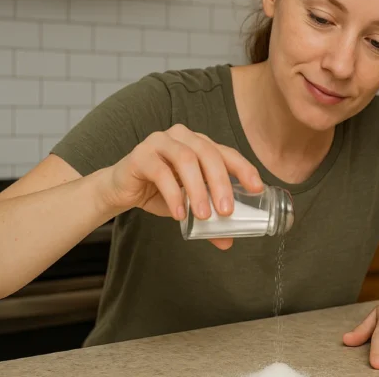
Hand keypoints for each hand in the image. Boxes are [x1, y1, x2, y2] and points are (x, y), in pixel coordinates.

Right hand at [99, 123, 263, 249]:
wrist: (121, 189)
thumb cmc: (159, 191)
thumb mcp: (188, 204)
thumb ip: (208, 219)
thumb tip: (228, 241)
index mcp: (199, 144)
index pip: (226, 152)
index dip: (243, 168)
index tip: (257, 189)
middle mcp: (183, 137)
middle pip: (209, 154)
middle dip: (221, 183)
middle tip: (227, 211)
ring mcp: (160, 142)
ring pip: (186, 160)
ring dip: (198, 190)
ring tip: (203, 216)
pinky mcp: (141, 155)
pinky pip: (160, 172)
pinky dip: (173, 195)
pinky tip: (179, 214)